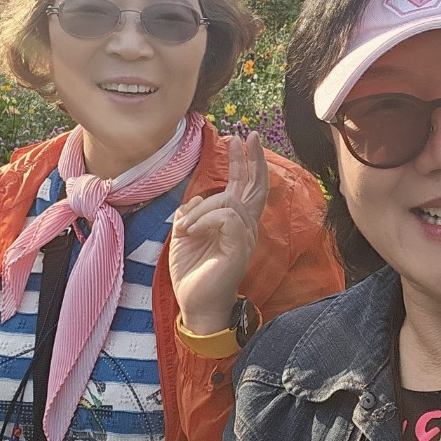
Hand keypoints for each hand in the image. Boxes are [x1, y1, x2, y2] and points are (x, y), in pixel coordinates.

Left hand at [170, 132, 268, 335]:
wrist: (195, 304)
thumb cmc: (192, 272)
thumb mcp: (185, 234)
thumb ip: (192, 212)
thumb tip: (196, 197)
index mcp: (233, 222)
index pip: (245, 186)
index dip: (245, 162)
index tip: (241, 139)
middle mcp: (245, 226)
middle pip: (256, 186)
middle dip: (253, 159)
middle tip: (251, 136)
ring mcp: (245, 236)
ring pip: (228, 200)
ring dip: (199, 210)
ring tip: (184, 229)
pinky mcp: (240, 246)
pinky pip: (225, 216)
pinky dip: (202, 220)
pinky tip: (189, 233)